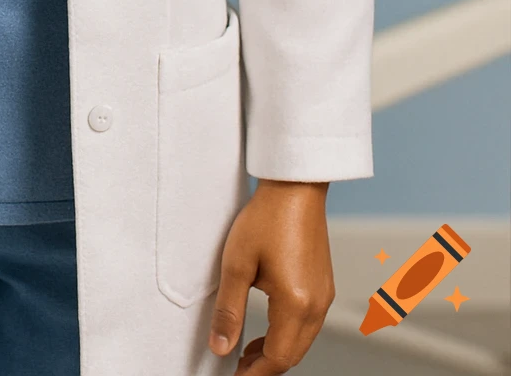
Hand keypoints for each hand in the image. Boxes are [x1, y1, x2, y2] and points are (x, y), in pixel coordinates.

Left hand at [207, 179, 334, 372]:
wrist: (295, 187)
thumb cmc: (266, 218)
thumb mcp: (237, 264)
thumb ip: (229, 310)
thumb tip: (220, 348)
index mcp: (296, 304)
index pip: (277, 358)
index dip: (253, 374)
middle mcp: (316, 305)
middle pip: (292, 355)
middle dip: (265, 368)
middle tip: (236, 367)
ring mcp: (323, 295)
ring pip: (301, 341)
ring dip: (276, 352)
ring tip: (247, 350)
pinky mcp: (324, 285)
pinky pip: (308, 324)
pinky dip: (288, 334)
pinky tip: (268, 326)